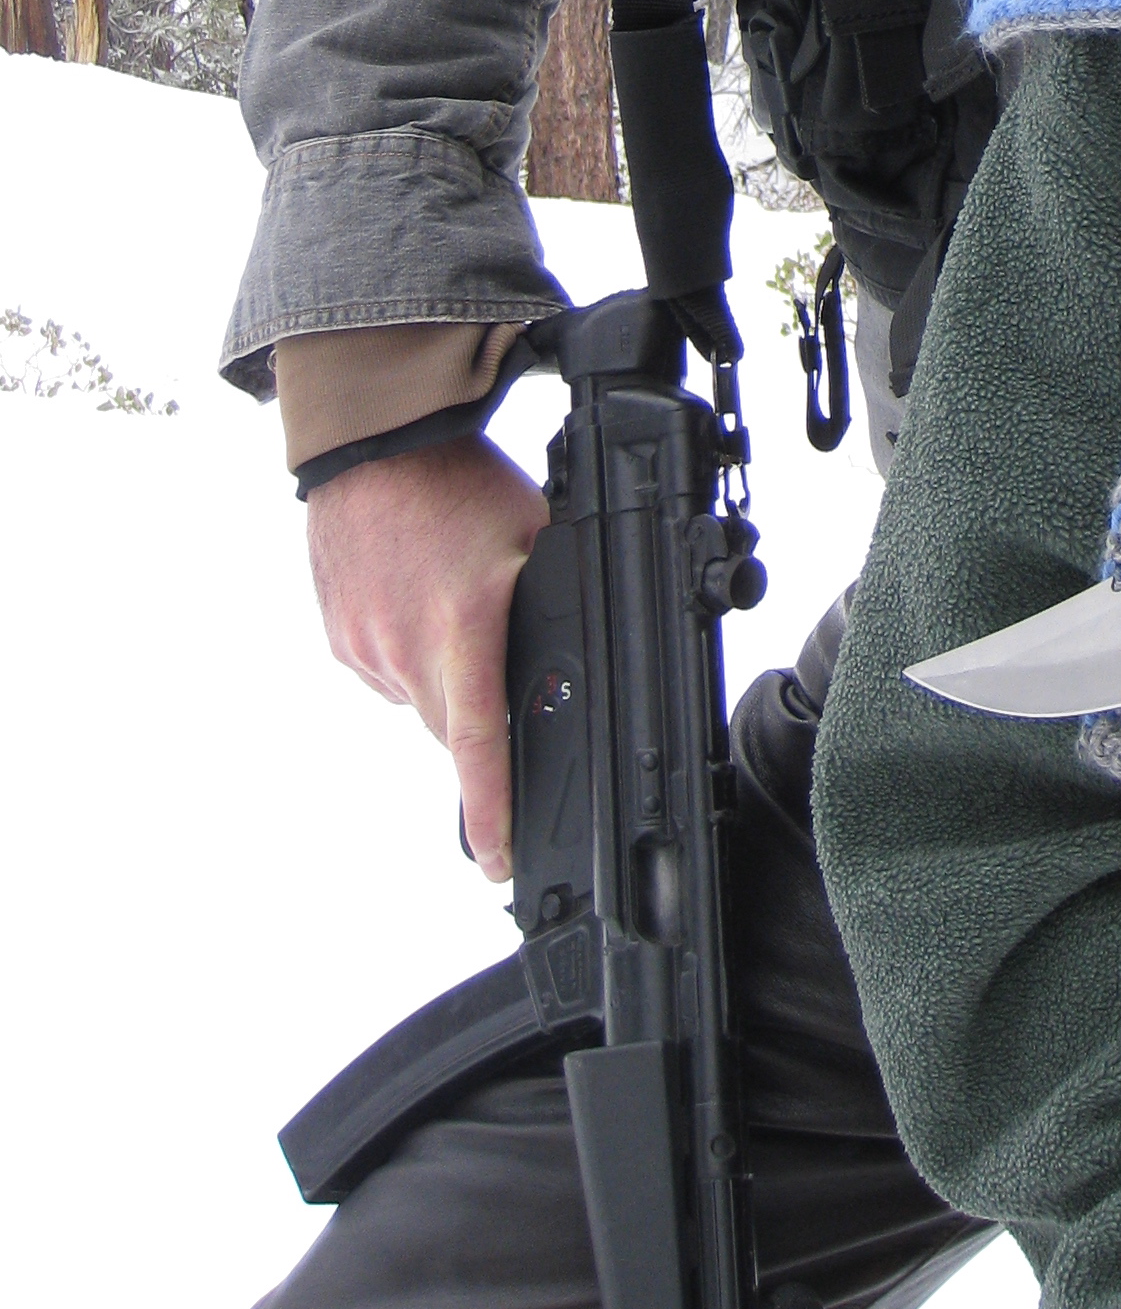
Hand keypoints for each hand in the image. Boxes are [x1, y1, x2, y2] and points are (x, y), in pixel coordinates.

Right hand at [306, 437, 547, 879]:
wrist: (372, 447)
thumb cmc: (460, 483)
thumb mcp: (537, 536)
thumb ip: (561, 599)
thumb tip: (592, 650)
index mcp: (460, 634)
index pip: (476, 747)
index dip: (490, 812)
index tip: (496, 861)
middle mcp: (405, 652)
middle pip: (451, 728)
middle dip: (480, 723)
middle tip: (502, 674)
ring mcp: (365, 648)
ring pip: (418, 700)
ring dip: (445, 683)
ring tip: (460, 615)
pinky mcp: (341, 637)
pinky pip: (386, 672)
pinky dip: (411, 657)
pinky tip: (424, 605)